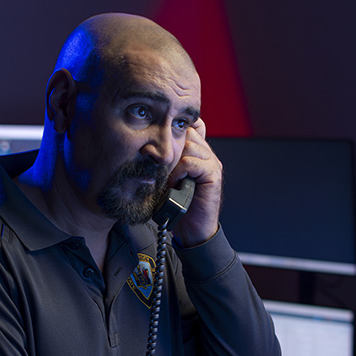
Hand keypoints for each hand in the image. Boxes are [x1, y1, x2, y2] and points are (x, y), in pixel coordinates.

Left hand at [167, 117, 221, 246]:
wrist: (193, 230)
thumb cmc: (177, 205)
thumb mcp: (166, 178)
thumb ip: (163, 162)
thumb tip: (142, 148)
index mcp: (197, 151)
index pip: (189, 125)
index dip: (174, 129)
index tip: (157, 142)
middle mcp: (207, 154)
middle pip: (187, 132)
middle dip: (170, 146)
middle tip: (158, 164)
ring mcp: (212, 163)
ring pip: (189, 145)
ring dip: (173, 162)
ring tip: (167, 179)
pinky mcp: (213, 175)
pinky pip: (192, 162)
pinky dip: (179, 172)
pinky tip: (175, 184)